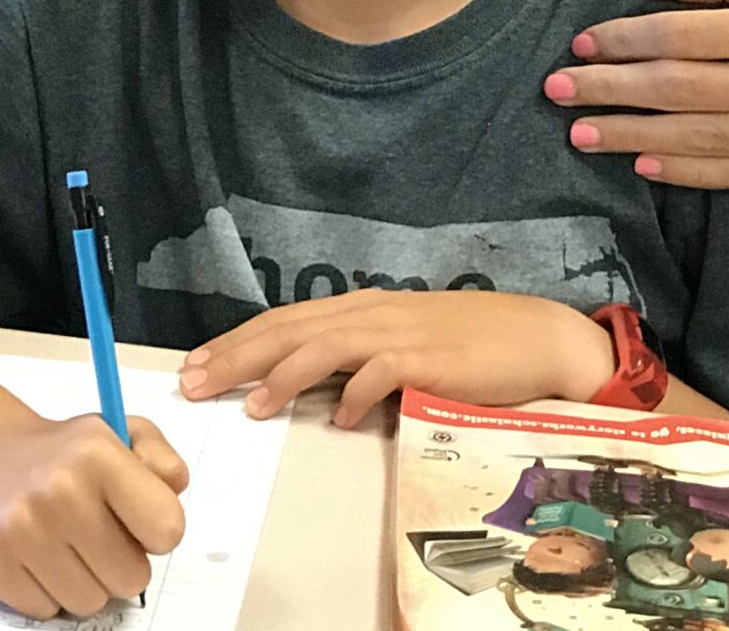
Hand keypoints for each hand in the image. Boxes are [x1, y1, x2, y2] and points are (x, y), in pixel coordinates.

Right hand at [0, 410, 187, 620]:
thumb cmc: (63, 454)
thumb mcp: (118, 433)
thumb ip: (162, 461)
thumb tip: (172, 487)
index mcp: (95, 453)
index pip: (168, 530)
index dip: (156, 529)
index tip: (134, 516)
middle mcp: (56, 489)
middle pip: (132, 578)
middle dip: (120, 561)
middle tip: (96, 532)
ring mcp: (17, 528)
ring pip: (90, 601)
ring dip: (84, 579)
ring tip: (64, 542)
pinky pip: (46, 609)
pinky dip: (45, 588)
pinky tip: (35, 553)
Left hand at [178, 290, 612, 428]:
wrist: (536, 337)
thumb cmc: (467, 347)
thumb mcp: (399, 345)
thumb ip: (356, 360)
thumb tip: (312, 387)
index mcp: (357, 309)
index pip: (282, 321)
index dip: (235, 342)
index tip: (193, 364)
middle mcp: (368, 313)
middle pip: (287, 330)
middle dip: (236, 356)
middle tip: (193, 383)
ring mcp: (398, 334)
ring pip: (323, 347)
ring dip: (283, 376)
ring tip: (249, 405)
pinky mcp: (429, 360)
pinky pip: (384, 374)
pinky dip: (357, 394)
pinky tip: (339, 418)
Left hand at [546, 0, 728, 185]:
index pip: (683, 36)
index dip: (626, 39)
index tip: (583, 41)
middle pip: (680, 89)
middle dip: (610, 89)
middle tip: (556, 88)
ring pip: (701, 138)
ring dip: (633, 137)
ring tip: (582, 132)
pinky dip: (692, 172)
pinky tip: (647, 166)